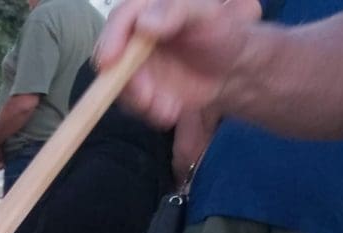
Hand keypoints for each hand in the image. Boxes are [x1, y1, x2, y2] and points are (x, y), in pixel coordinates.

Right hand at [96, 0, 259, 125]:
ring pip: (118, 85)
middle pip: (111, 58)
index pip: (120, 19)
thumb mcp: (207, 15)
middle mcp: (135, 37)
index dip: (111, 39)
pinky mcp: (139, 89)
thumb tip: (143, 23)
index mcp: (148, 9)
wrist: (232, 69)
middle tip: (146, 98)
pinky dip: (149, 111)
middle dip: (126, 82)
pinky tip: (171, 110)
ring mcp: (135, 65)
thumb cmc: (222, 34)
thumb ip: (176, 11)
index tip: (110, 61)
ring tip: (168, 109)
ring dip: (140, 102)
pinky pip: (133, 104)